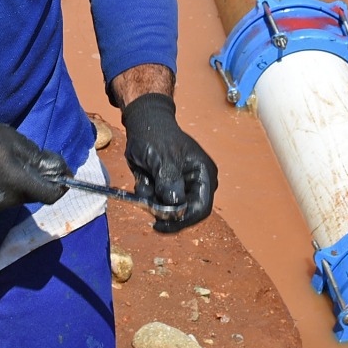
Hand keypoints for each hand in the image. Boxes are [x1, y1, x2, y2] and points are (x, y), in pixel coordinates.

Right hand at [0, 113, 69, 216]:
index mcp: (17, 182)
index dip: (61, 185)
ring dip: (20, 185)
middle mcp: (7, 200)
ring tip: (4, 165)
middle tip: (27, 161)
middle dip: (37, 180)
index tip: (61, 174)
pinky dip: (4, 191)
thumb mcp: (12, 138)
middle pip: (34, 195)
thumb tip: (57, 167)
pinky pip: (3, 202)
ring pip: (18, 198)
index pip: (51, 195)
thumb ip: (37, 156)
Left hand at [121, 93, 216, 232]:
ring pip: (168, 210)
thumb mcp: (163, 158)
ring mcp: (180, 187)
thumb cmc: (157, 135)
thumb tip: (176, 206)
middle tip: (147, 201)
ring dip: (152, 201)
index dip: (183, 220)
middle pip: (184, 212)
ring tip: (145, 180)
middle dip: (164, 210)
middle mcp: (195, 184)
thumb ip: (170, 182)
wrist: (143, 124)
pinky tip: (144, 179)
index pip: (201, 208)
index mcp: (204, 175)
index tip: (161, 224)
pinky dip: (147, 196)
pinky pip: (157, 203)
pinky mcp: (166, 188)